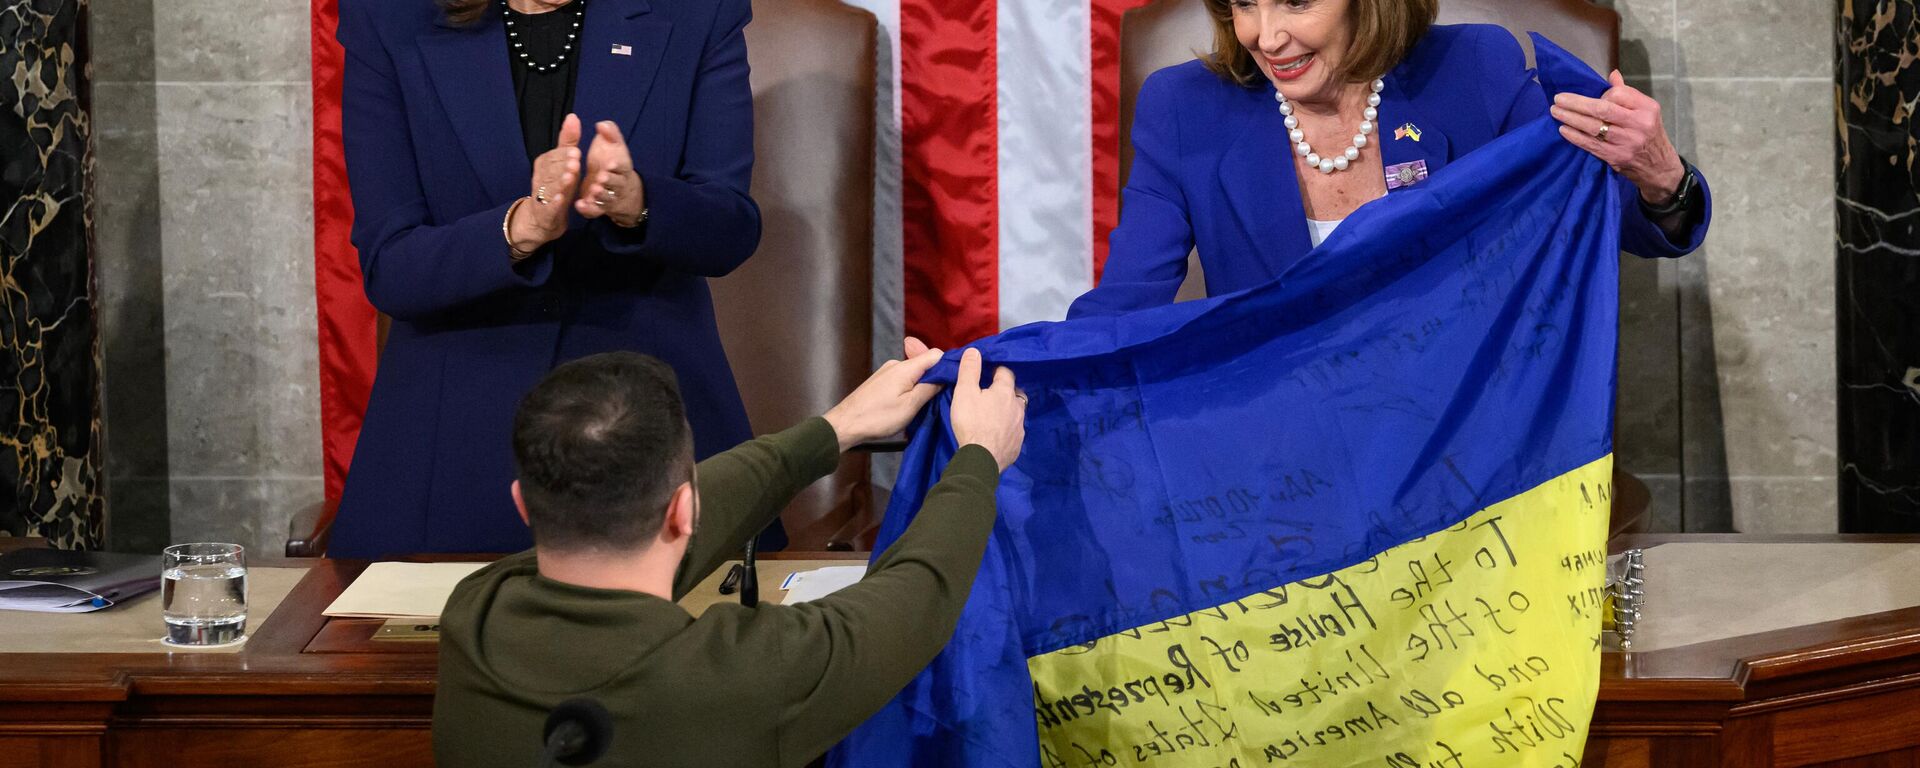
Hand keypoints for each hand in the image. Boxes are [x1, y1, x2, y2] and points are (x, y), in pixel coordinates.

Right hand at [511, 114, 582, 251]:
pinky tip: (561, 200)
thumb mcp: (562, 162)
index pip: (553, 156)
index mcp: (544, 164)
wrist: (543, 218)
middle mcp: (541, 177)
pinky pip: (548, 206)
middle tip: (576, 160)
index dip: (564, 154)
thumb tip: (573, 116)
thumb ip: (567, 141)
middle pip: (552, 170)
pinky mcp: (545, 211)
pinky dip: (554, 203)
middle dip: (563, 165)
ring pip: (551, 187)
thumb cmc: (556, 184)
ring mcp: (541, 195)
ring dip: (560, 182)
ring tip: (571, 177)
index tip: (576, 150)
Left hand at [574, 121, 646, 226]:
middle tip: (601, 177)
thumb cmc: (611, 163)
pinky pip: (595, 211)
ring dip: (600, 195)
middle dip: (609, 181)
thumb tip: (602, 124)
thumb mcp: (613, 147)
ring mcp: (608, 197)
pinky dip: (588, 209)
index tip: (610, 163)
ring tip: (593, 190)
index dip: (617, 166)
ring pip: (606, 199)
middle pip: (616, 184)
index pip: (623, 166)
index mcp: (622, 167)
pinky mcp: (598, 208)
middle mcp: (617, 184)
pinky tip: (579, 205)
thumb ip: (610, 134)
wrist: (618, 189)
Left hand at [822, 336, 944, 451]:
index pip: (935, 355)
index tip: (956, 381)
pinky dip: (910, 388)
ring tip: (925, 404)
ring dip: (922, 385)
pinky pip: (902, 379)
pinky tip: (909, 404)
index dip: (948, 365)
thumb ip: (929, 389)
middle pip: (924, 364)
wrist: (845, 424)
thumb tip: (946, 376)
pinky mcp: (880, 381)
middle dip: (935, 378)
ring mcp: (886, 372)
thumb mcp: (910, 406)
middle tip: (941, 397)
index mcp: (905, 368)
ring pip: (913, 373)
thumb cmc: (878, 417)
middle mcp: (896, 364)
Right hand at [949, 348, 1024, 471]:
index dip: (996, 370)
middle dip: (1005, 391)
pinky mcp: (1018, 444)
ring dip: (1008, 411)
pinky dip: (1007, 429)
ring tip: (994, 415)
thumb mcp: (965, 392)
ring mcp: (1020, 427)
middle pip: (1015, 393)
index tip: (987, 373)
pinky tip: (997, 434)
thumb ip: (970, 370)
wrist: (980, 459)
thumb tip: (975, 350)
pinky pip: (1014, 431)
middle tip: (990, 395)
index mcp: (1005, 392)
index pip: (1006, 372)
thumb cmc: (971, 422)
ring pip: (1016, 413)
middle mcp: (1018, 407)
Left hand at [1550, 71, 1686, 203]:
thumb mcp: (1646, 111)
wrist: (1659, 166)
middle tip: (1558, 99)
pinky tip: (1563, 129)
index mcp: (1647, 108)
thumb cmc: (1648, 133)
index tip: (1590, 96)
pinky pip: (1590, 144)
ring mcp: (1626, 142)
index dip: (1601, 94)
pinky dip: (1575, 136)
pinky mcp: (1616, 157)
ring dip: (1571, 118)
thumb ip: (1627, 94)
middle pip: (1602, 109)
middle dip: (1577, 103)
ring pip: (1593, 127)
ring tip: (1555, 111)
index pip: (1618, 94)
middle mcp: (1638, 124)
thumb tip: (1612, 75)